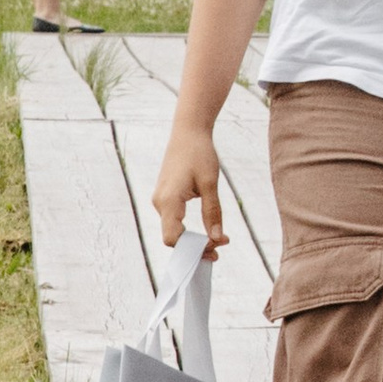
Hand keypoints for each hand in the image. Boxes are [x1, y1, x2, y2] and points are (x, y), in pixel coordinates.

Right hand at [151, 119, 227, 252]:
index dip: (194, 248)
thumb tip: (216, 237)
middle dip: (197, 246)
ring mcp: (160, 200)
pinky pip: (174, 221)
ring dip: (195, 238)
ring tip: (219, 239)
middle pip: (174, 238)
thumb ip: (212, 212)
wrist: (188, 133)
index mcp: (169, 200)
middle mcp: (159, 203)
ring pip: (174, 230)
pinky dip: (190, 229)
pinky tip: (207, 229)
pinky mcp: (165, 197)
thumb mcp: (210, 184)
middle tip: (223, 246)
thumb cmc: (199, 154)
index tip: (217, 245)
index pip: (173, 238)